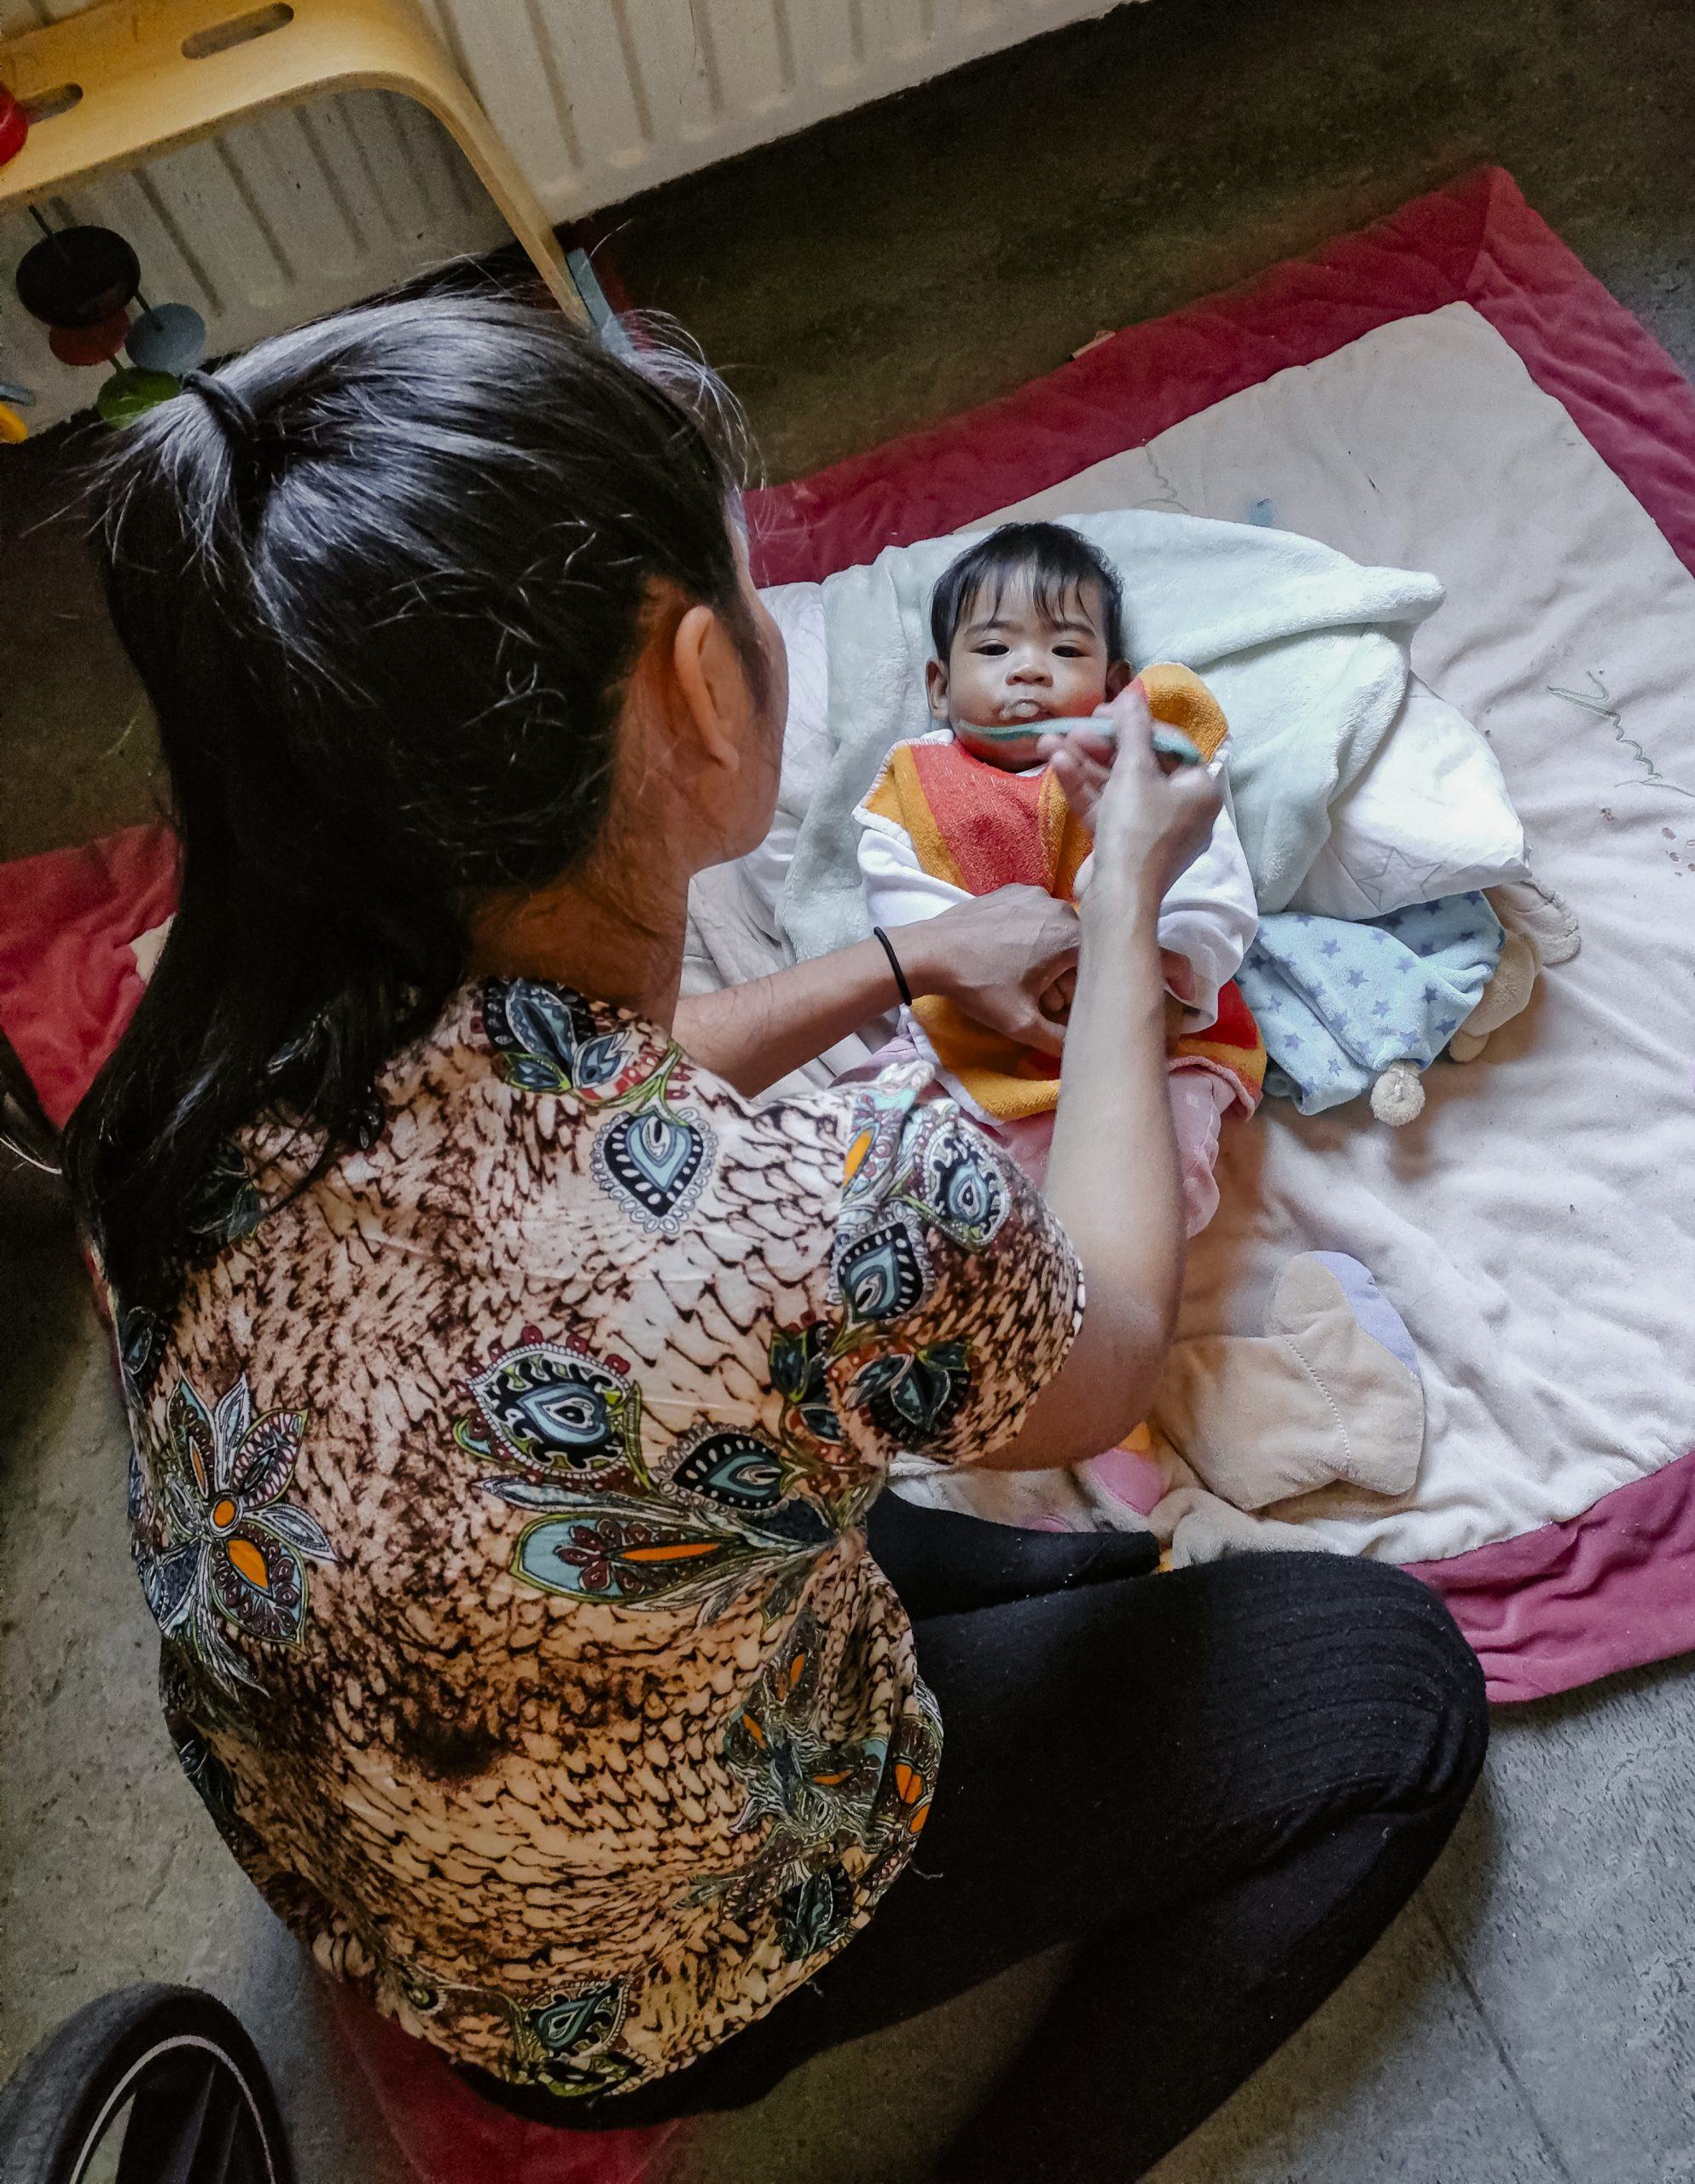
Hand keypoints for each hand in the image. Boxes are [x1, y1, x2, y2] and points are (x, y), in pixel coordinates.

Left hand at [894, 885, 1080, 1056]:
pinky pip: (1033, 917)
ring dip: (1044, 955)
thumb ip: (1060, 1041)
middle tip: (1030, 994)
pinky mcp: (1013, 891)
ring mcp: (1035, 894)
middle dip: (1059, 976)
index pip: (1092, 971)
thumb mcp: (1022, 1024)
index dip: (1073, 994)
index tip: (1049, 1006)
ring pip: (1054, 933)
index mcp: (1072, 935)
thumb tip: (1082, 1049)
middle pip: (1074, 951)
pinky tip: (1003, 951)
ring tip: (1014, 973)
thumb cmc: (979, 985)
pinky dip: (1026, 934)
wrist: (930, 952)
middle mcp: (1061, 907)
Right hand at [1042, 684, 1220, 914]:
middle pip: (1139, 764)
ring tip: (1048, 743)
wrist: (1119, 896)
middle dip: (1100, 745)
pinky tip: (1056, 764)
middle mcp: (1182, 808)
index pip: (1168, 743)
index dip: (1133, 723)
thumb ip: (1133, 728)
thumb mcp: (1134, 770)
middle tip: (1073, 729)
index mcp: (1199, 788)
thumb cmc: (1137, 828)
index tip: (1102, 713)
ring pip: (1116, 786)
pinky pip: (1107, 807)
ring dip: (1083, 763)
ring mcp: (1152, 828)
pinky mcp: (1125, 844)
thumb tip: (1134, 693)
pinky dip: (1083, 788)